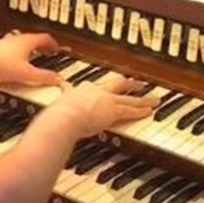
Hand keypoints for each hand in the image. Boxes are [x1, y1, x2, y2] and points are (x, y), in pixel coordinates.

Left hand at [0, 32, 61, 85]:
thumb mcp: (27, 73)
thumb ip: (44, 77)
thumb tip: (57, 79)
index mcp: (27, 40)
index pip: (46, 37)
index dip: (54, 43)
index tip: (57, 49)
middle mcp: (17, 39)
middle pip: (34, 39)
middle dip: (43, 47)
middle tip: (48, 53)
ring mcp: (6, 43)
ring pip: (23, 44)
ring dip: (31, 50)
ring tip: (34, 59)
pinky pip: (13, 50)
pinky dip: (20, 55)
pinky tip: (17, 65)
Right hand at [42, 73, 160, 139]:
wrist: (63, 118)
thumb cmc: (57, 116)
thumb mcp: (55, 108)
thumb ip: (55, 110)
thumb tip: (49, 112)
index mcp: (81, 89)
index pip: (95, 86)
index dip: (104, 87)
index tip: (110, 86)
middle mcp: (96, 91)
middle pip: (117, 85)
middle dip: (129, 85)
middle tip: (139, 84)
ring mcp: (106, 100)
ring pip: (129, 98)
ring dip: (143, 99)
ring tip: (154, 99)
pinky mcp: (113, 110)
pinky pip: (130, 110)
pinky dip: (141, 110)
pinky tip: (150, 111)